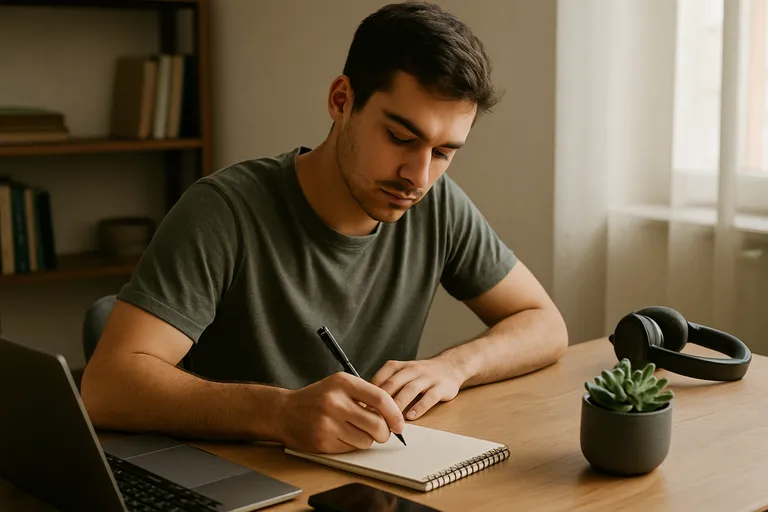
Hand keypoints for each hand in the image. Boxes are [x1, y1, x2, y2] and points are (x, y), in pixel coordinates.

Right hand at [276, 372, 404, 453]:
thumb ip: (364, 395)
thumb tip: (392, 415)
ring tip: (355, 431)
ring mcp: (328, 422)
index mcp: (343, 383)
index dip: (395, 414)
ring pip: (366, 440)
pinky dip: (352, 446)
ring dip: (367, 440)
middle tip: (381, 432)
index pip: (380, 399)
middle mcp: (335, 401)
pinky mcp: (322, 441)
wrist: (283, 411)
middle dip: (384, 433)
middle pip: (377, 424)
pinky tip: (341, 436)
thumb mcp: (338, 385)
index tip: (399, 423)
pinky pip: (351, 449)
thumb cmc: (316, 398)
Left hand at [371, 358, 464, 420]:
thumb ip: (386, 385)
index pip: (380, 378)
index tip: (363, 408)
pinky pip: (429, 397)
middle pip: (393, 384)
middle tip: (374, 418)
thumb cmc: (420, 375)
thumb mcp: (401, 373)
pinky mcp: (441, 387)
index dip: (370, 394)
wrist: (450, 366)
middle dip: (382, 402)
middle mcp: (412, 369)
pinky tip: (411, 417)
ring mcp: (427, 377)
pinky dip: (419, 407)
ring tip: (391, 421)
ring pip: (410, 390)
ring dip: (399, 406)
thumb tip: (364, 403)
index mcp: (399, 366)